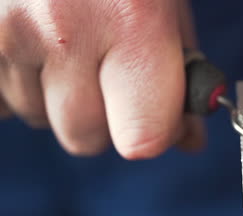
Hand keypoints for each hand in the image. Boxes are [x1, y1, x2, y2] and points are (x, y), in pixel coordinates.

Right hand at [0, 0, 203, 158]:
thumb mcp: (167, 4)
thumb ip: (179, 76)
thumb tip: (187, 138)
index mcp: (133, 23)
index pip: (142, 138)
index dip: (152, 134)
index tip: (156, 121)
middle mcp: (65, 30)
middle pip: (85, 138)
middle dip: (103, 117)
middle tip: (108, 71)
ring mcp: (8, 32)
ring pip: (40, 119)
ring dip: (58, 96)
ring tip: (68, 40)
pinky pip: (2, 100)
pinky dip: (20, 84)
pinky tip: (35, 45)